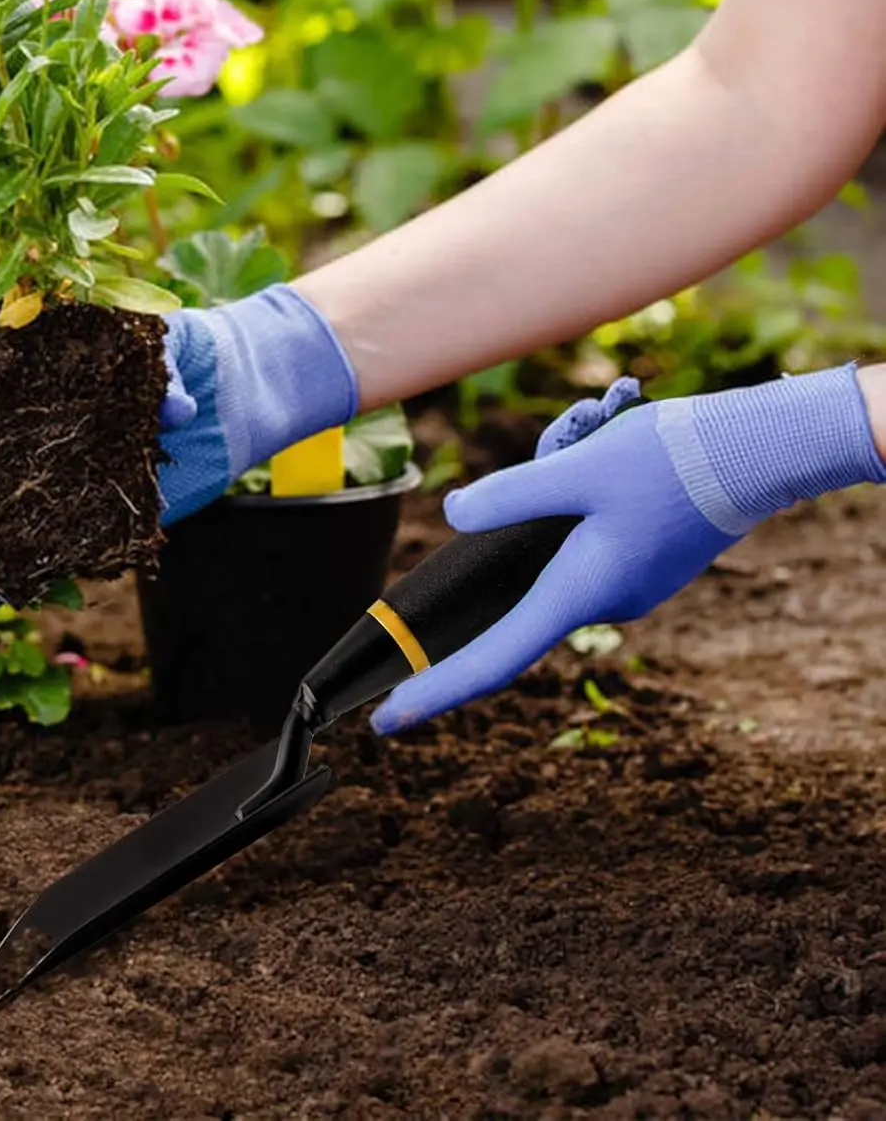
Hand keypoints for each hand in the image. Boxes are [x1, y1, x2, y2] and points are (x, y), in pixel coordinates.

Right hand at [0, 283, 358, 599]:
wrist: (227, 396)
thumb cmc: (177, 352)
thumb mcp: (165, 343)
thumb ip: (162, 367)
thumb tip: (177, 408)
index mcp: (17, 378)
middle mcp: (19, 432)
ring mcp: (47, 481)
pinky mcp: (83, 520)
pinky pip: (40, 554)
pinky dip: (17, 577)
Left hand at [369, 365, 885, 735]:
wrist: (758, 451)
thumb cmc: (670, 460)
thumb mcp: (576, 467)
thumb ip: (509, 496)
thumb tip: (455, 516)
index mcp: (579, 592)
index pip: (493, 658)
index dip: (437, 689)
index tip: (390, 720)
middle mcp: (601, 600)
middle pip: (520, 583)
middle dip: (513, 520)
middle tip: (550, 456)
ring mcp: (626, 584)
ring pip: (551, 547)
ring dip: (553, 484)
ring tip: (590, 429)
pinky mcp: (641, 561)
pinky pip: (583, 535)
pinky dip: (579, 490)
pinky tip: (604, 439)